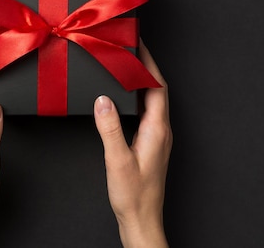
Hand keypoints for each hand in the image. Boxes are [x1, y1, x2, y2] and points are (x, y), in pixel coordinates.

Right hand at [93, 41, 171, 247]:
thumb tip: (102, 100)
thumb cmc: (133, 195)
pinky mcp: (150, 143)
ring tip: (125, 66)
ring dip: (141, 81)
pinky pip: (146, 111)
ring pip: (152, 100)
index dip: (148, 64)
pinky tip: (123, 96)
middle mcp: (161, 130)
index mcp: (158, 129)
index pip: (157, 87)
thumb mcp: (117, 160)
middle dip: (145, 67)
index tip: (138, 45)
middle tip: (130, 49)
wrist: (141, 219)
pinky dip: (136, 97)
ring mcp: (157, 137)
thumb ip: (110, 129)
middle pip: (157, 90)